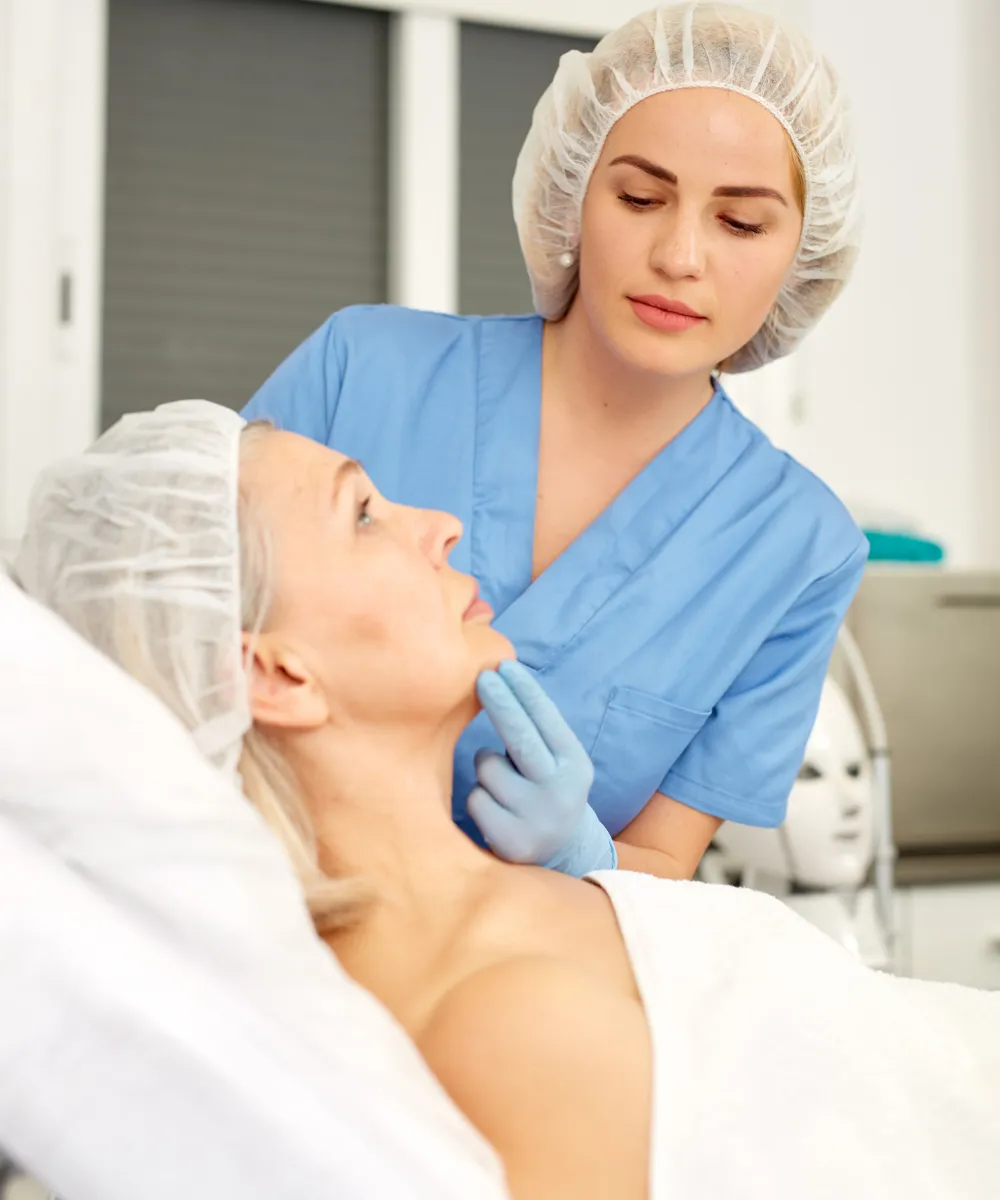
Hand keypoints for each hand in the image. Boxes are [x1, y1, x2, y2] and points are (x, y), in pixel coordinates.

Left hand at [467, 661, 616, 876]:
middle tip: (482, 678)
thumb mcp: (558, 763)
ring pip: (487, 768)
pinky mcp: (512, 842)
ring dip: (486, 767)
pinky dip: (479, 798)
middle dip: (500, 702)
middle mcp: (561, 792)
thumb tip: (502, 682)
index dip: (525, 690)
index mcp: (575, 766)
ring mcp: (537, 819)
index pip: (548, 719)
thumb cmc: (547, 792)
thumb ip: (537, 733)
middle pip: (521, 737)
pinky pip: (476, 799)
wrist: (564, 856)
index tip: (504, 666)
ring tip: (503, 783)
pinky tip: (497, 809)